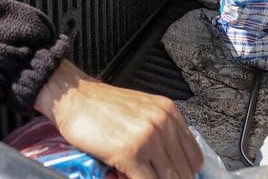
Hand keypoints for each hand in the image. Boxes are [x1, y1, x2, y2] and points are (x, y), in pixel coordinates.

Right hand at [35, 60, 202, 178]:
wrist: (73, 97)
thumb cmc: (100, 105)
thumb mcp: (141, 110)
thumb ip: (160, 131)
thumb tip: (171, 162)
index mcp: (168, 112)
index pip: (194, 157)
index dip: (186, 174)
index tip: (175, 177)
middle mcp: (162, 123)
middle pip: (183, 171)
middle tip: (155, 177)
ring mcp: (148, 138)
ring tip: (144, 177)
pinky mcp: (130, 153)